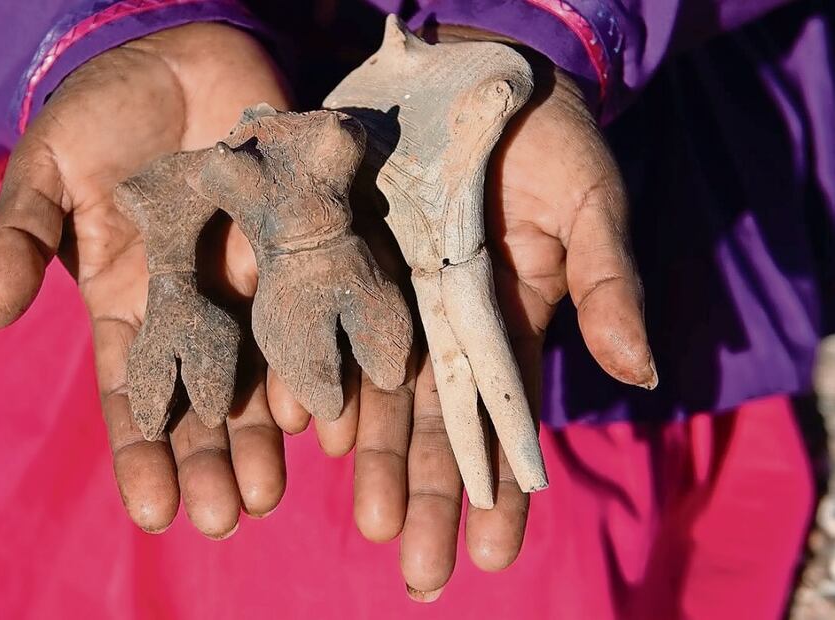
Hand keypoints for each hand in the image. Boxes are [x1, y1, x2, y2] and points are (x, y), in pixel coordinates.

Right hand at [0, 24, 291, 536]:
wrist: (178, 56)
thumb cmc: (102, 114)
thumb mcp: (48, 173)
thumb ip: (20, 240)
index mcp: (133, 302)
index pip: (135, 392)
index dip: (144, 450)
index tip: (154, 510)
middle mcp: (196, 307)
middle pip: (207, 399)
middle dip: (216, 458)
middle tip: (232, 514)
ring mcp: (250, 281)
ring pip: (264, 370)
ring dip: (269, 431)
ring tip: (275, 485)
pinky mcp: (300, 243)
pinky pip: (312, 312)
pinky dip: (318, 357)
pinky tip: (324, 408)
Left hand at [334, 31, 655, 600]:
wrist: (478, 74)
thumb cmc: (550, 142)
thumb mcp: (590, 205)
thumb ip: (607, 284)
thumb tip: (640, 371)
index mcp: (503, 326)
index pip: (503, 421)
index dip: (501, 487)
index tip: (493, 552)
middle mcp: (440, 328)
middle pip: (434, 424)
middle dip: (429, 494)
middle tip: (419, 570)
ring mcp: (387, 297)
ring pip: (377, 391)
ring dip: (375, 458)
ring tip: (375, 523)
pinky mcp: (339, 256)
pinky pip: (322, 324)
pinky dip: (315, 372)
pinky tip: (308, 427)